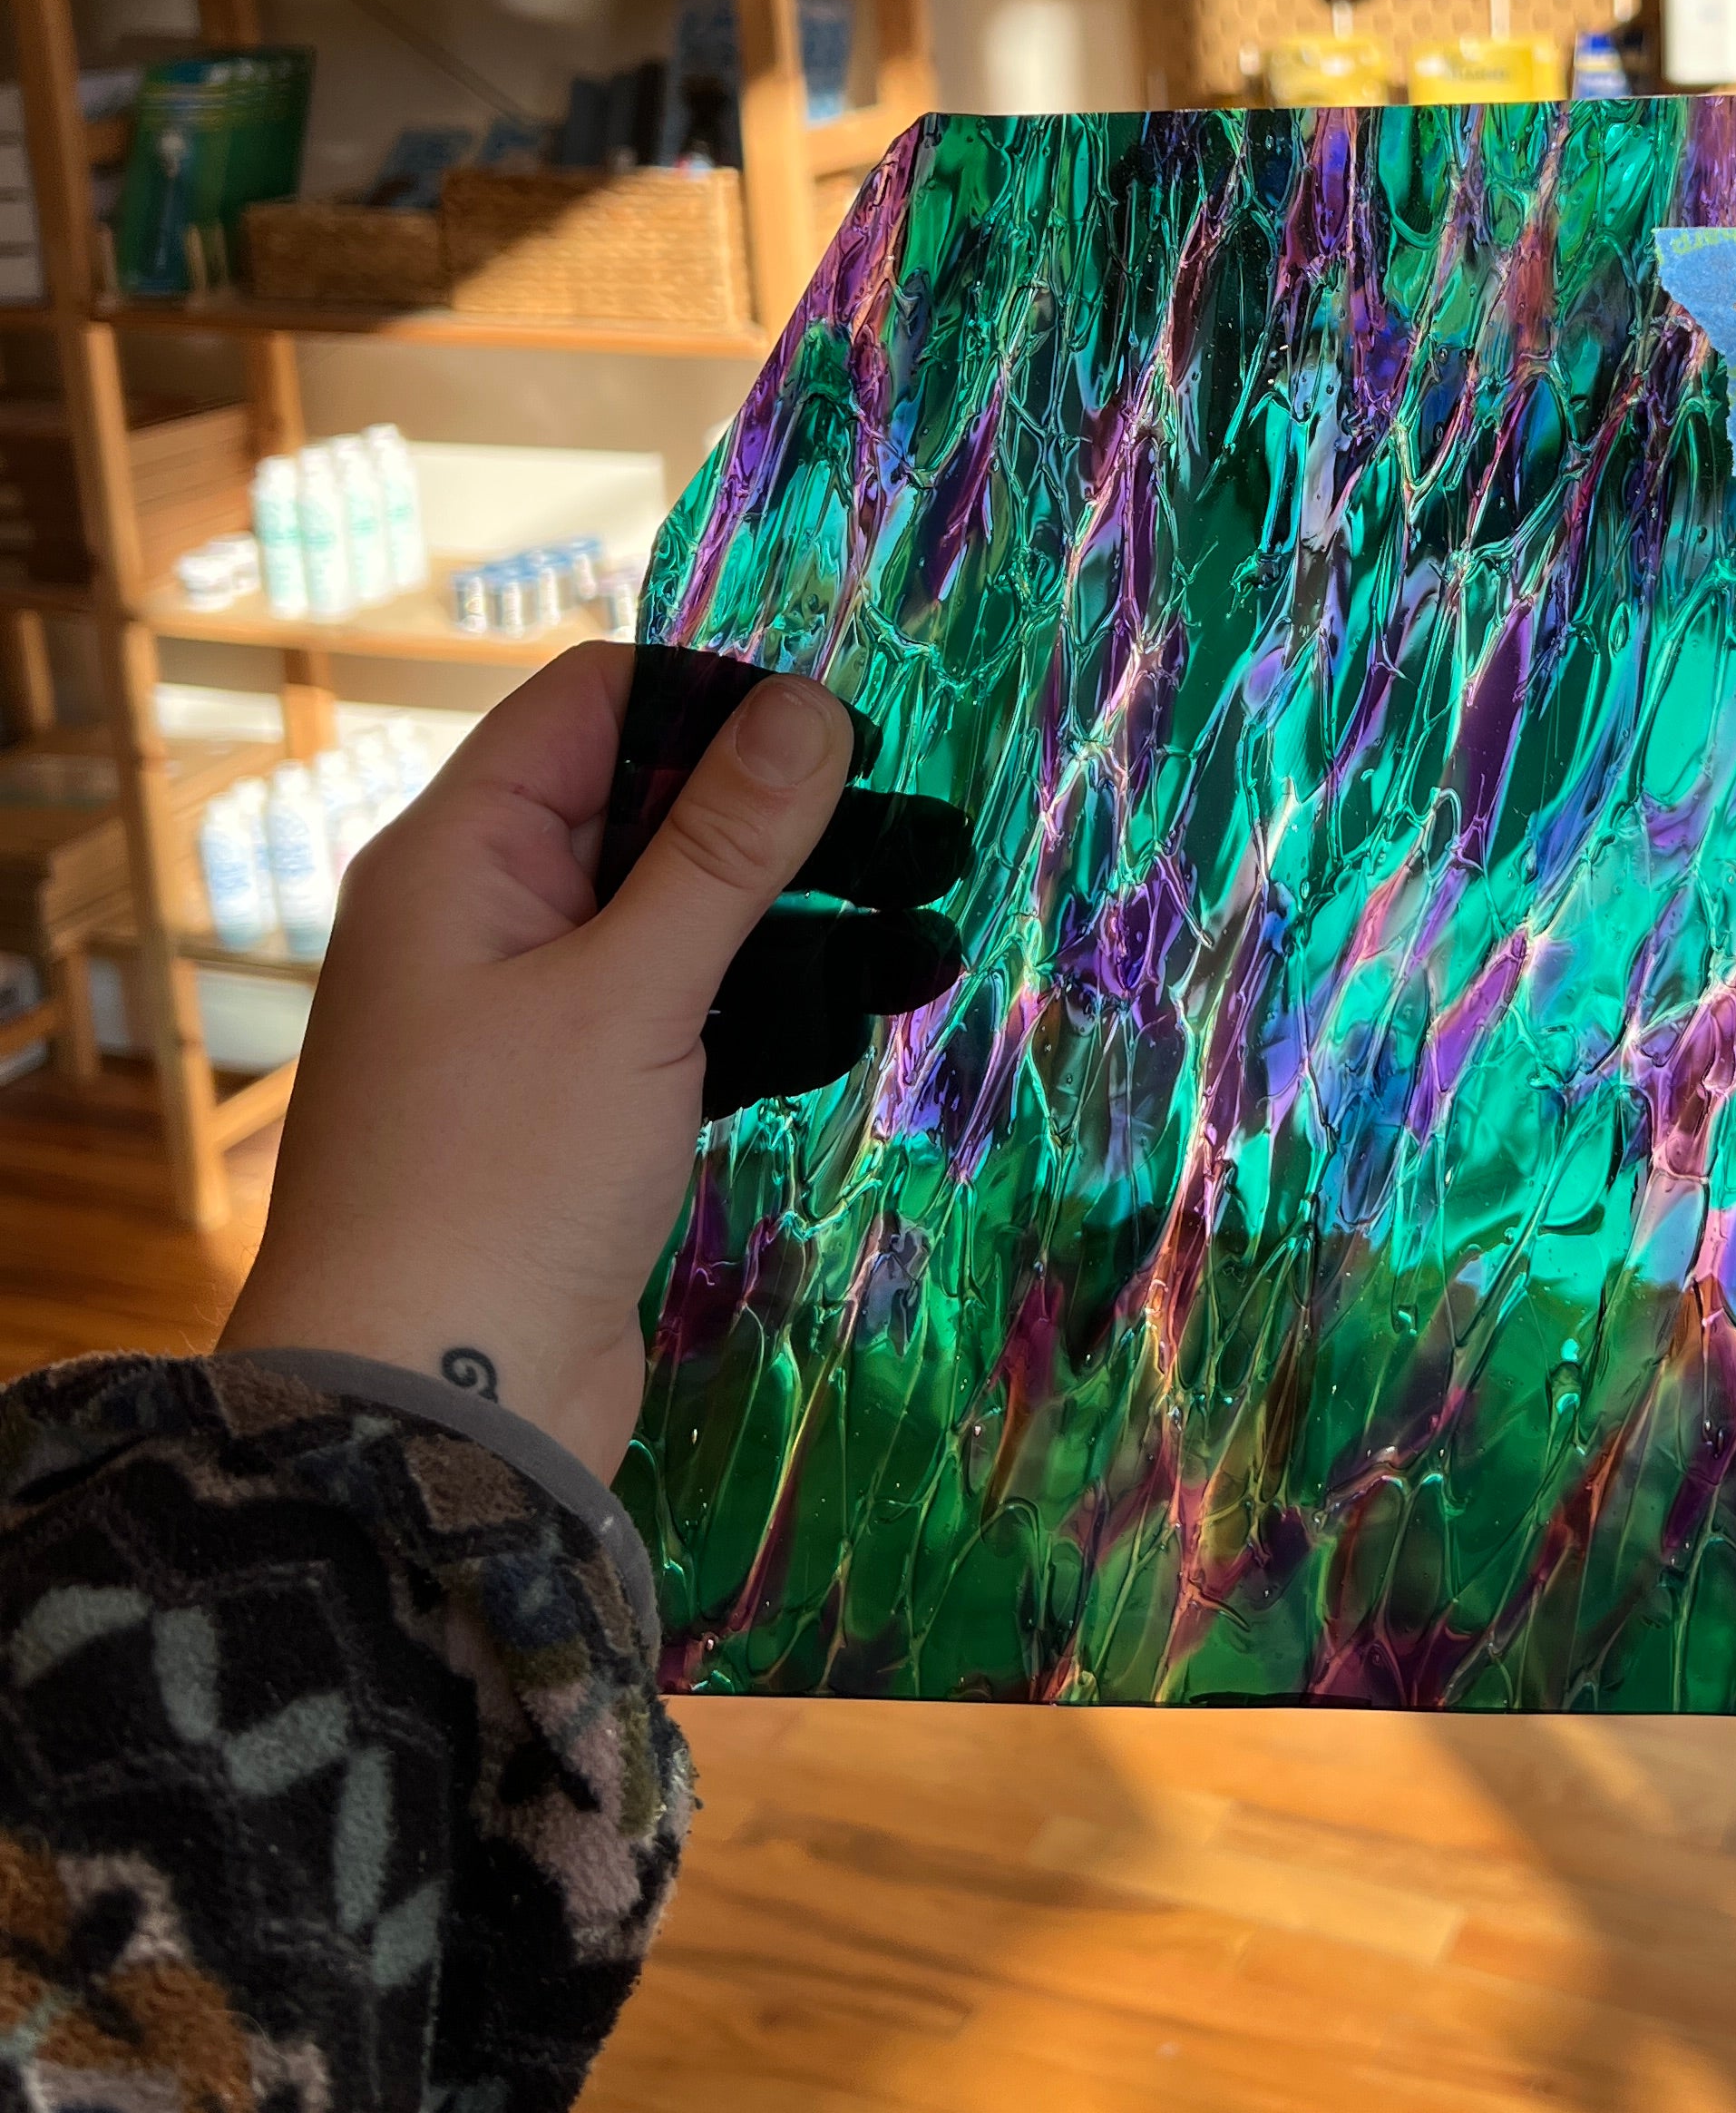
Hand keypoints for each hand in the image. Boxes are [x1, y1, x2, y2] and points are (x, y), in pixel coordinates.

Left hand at [222, 643, 852, 1480]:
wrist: (429, 1411)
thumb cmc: (503, 1181)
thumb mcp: (629, 994)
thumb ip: (725, 846)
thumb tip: (809, 703)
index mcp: (459, 857)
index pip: (594, 705)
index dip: (718, 701)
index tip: (848, 735)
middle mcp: (486, 919)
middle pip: (652, 811)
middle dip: (789, 819)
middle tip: (930, 840)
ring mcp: (533, 1019)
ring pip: (683, 921)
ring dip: (799, 919)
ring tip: (930, 932)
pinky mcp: (581, 1109)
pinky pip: (689, 1015)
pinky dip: (771, 1006)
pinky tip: (868, 1007)